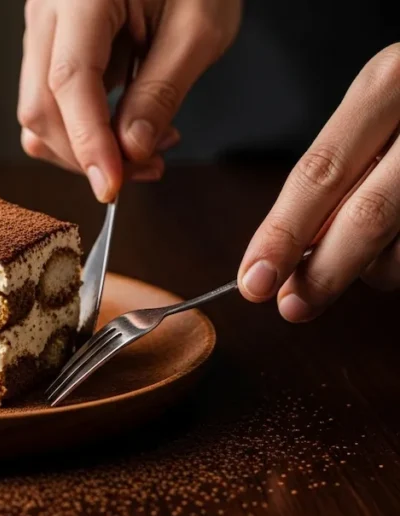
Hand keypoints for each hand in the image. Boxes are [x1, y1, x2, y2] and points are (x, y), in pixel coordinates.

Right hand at [18, 0, 240, 200]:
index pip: (68, 81)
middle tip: (144, 168)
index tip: (110, 186)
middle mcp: (48, 9)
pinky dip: (84, 126)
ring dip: (84, 145)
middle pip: (40, 106)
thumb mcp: (198, 30)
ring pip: (39, 110)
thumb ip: (161, 92)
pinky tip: (126, 126)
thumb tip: (129, 150)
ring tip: (143, 147)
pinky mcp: (52, 42)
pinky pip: (52, 99)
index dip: (87, 142)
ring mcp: (44, 26)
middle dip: (86, 152)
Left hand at [238, 44, 399, 320]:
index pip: (319, 174)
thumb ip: (338, 171)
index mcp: (388, 85)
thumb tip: (287, 251)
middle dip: (324, 272)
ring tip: (368, 255)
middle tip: (293, 307)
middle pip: (367, 215)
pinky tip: (399, 244)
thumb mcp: (380, 110)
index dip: (282, 234)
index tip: (253, 281)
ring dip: (376, 268)